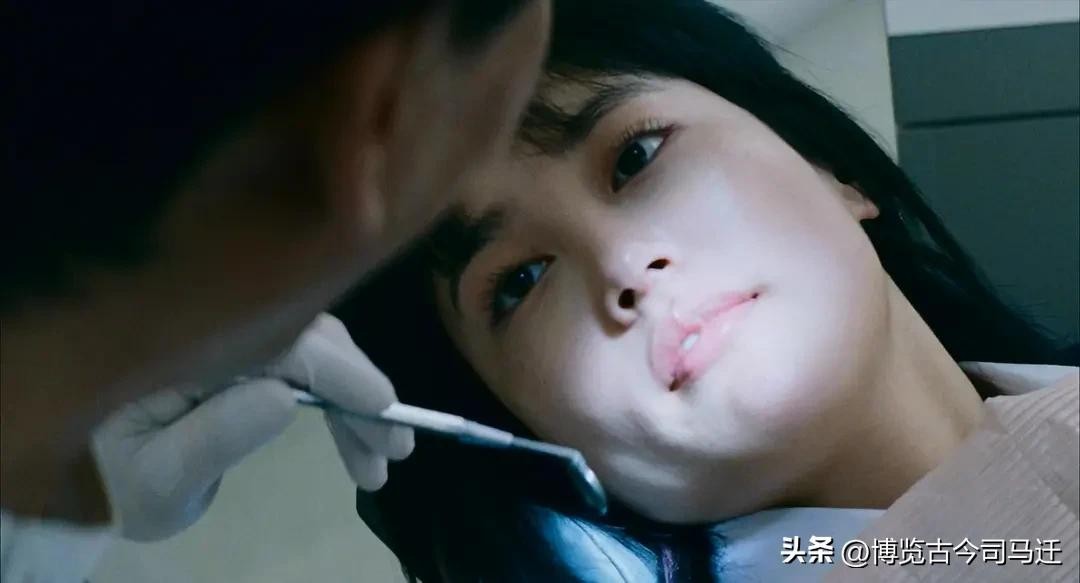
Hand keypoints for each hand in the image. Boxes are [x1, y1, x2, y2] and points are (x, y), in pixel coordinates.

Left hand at [92, 314, 412, 541]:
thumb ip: (215, 436)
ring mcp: (236, 334)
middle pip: (311, 339)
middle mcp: (218, 323)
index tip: (384, 410)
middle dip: (362, 391)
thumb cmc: (119, 477)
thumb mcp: (158, 475)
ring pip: (319, 352)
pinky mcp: (248, 351)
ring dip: (359, 401)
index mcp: (188, 341)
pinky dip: (340, 401)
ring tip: (384, 458)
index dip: (340, 372)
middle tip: (398, 448)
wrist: (90, 473)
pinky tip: (359, 438)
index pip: (281, 341)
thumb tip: (287, 398)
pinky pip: (308, 365)